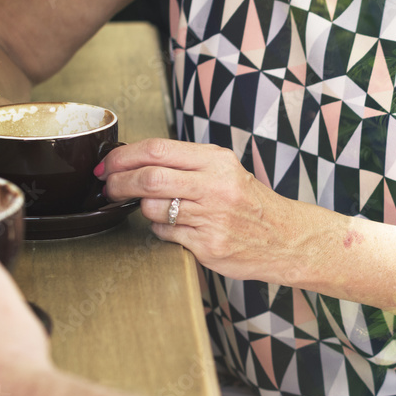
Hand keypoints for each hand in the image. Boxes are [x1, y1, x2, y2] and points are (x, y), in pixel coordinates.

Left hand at [98, 139, 302, 281]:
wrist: (287, 238)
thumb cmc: (251, 203)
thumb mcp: (226, 171)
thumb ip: (187, 164)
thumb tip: (134, 161)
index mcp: (217, 161)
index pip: (157, 150)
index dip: (123, 156)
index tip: (108, 164)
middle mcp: (216, 186)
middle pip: (149, 178)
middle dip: (118, 183)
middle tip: (108, 186)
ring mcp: (212, 218)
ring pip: (152, 209)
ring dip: (142, 209)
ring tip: (153, 208)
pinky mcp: (208, 245)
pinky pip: (165, 234)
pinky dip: (160, 229)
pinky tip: (174, 226)